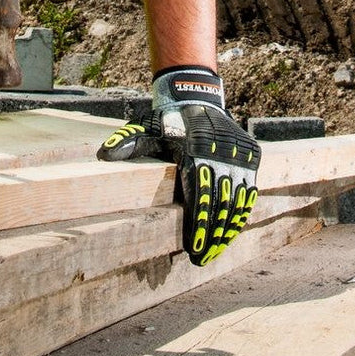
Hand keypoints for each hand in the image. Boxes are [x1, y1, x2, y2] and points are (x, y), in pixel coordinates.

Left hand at [97, 66, 259, 265]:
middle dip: (211, 235)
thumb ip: (128, 142)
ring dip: (227, 229)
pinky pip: (248, 190)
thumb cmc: (168, 120)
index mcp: (196, 149)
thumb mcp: (146, 128)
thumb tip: (104, 154)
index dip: (197, 224)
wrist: (197, 96)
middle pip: (219, 203)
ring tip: (215, 252)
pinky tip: (231, 231)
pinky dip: (241, 212)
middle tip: (202, 259)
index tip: (193, 248)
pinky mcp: (251, 155)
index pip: (199, 195)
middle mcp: (222, 152)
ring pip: (237, 200)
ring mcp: (239, 154)